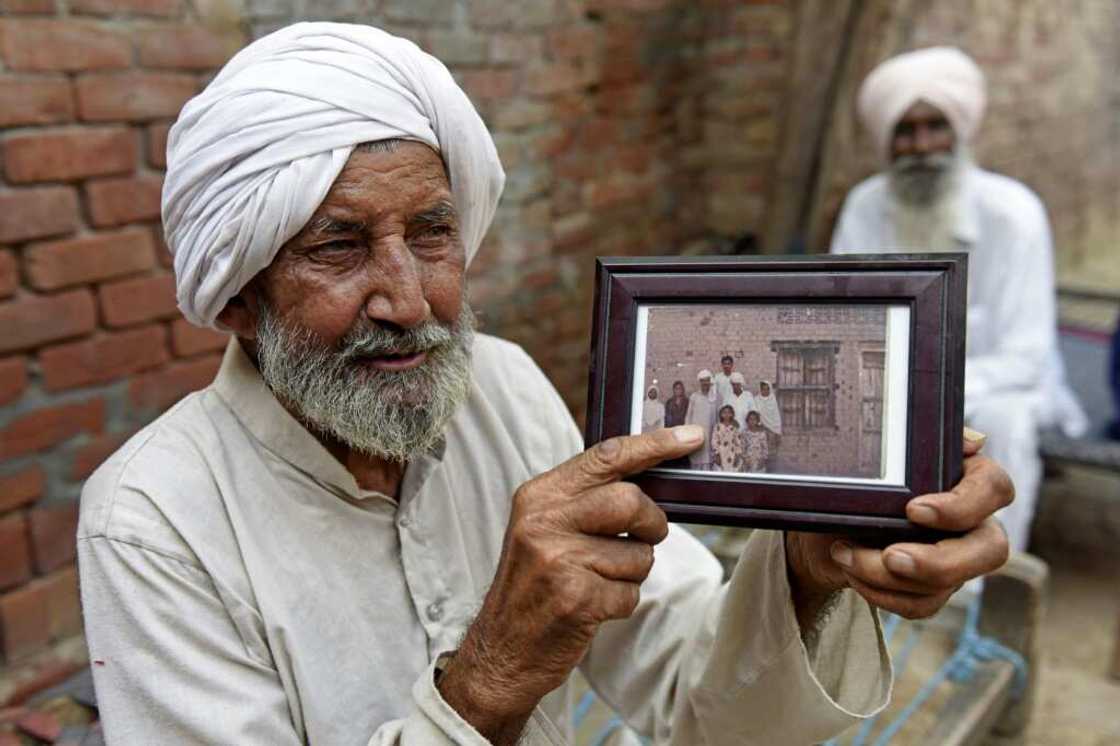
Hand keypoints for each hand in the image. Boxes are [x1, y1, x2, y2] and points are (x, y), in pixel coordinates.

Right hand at [438, 425, 703, 743]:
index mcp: (539, 495)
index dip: (655, 444)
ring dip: (632, 572)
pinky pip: (631, 592)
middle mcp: (544, 521)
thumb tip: (649, 478)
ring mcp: (559, 559)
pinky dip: (621, 602)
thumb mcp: (543, 528)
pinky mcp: (575, 598)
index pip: (607, 456)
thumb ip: (585, 499)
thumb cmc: (533, 586)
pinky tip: (591, 607)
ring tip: (597, 581)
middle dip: (651, 523)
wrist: (500, 651)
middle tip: (642, 537)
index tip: (691, 436)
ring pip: (639, 552)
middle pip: (632, 501)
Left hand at [785, 429, 1012, 622]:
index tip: (913, 510)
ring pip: (947, 583)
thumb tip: (975, 441)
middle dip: (938, 562)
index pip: (995, 488)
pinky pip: (923, 605)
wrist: (824, 523)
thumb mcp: (874, 458)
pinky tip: (852, 572)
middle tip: (890, 558)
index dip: (962, 505)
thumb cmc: (855, 482)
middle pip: (991, 550)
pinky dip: (881, 594)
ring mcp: (956, 558)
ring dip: (886, 576)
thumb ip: (921, 442)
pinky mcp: (934, 589)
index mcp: (966, 477)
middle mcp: (971, 520)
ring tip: (844, 553)